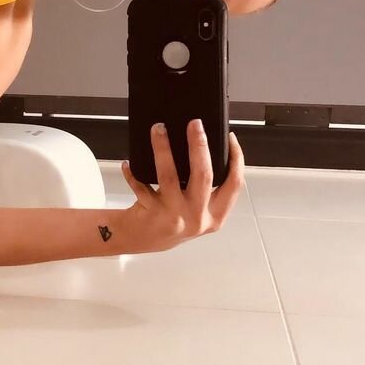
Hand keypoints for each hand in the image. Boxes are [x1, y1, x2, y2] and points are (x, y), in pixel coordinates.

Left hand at [119, 120, 244, 254]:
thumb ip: (207, 188)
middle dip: (199, 146)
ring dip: (163, 149)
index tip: (230, 137)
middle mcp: (197, 217)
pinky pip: (141, 187)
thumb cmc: (175, 217)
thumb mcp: (199, 209)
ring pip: (169, 177)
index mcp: (216, 215)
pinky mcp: (151, 214)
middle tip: (194, 124)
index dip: (236, 160)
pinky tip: (128, 163)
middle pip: (203, 176)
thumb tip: (204, 144)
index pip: (234, 184)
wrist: (146, 240)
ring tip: (158, 129)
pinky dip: (132, 173)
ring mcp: (174, 216)